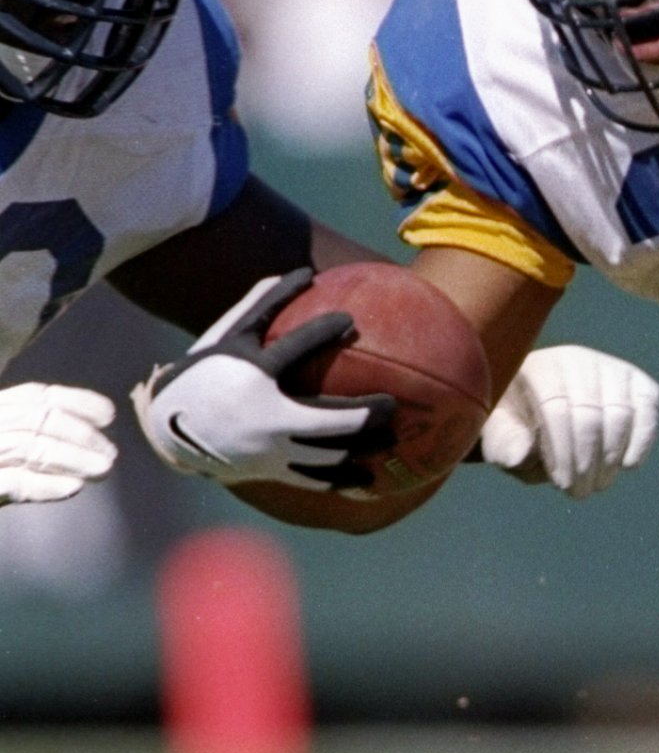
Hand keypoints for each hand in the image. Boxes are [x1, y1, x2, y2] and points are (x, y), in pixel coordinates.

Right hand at [0, 382, 117, 502]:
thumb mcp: (5, 435)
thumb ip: (30, 430)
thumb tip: (90, 435)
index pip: (36, 395)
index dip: (77, 401)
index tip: (109, 414)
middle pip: (38, 419)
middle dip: (81, 434)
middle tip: (110, 453)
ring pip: (31, 448)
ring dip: (73, 459)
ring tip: (102, 469)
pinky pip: (16, 481)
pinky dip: (46, 483)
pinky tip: (73, 487)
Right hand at [131, 268, 393, 491]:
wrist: (169, 429)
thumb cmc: (205, 374)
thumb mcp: (224, 338)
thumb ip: (260, 306)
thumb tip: (299, 272)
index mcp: (252, 376)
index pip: (292, 349)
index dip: (321, 332)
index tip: (350, 321)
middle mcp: (263, 416)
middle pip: (324, 420)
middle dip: (364, 414)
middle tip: (395, 405)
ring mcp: (268, 448)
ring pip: (325, 455)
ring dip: (362, 450)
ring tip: (393, 442)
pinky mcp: (270, 471)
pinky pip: (313, 480)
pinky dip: (344, 481)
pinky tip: (372, 480)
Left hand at [477, 345, 658, 498]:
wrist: (544, 412)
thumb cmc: (518, 428)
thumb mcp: (499, 438)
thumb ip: (506, 445)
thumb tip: (523, 453)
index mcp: (537, 368)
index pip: (556, 408)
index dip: (562, 452)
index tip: (562, 483)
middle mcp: (576, 360)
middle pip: (590, 414)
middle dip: (586, 460)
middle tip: (580, 491)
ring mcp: (610, 369)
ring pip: (620, 414)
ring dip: (611, 457)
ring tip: (598, 483)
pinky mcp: (637, 383)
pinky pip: (648, 408)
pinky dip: (642, 439)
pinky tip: (628, 465)